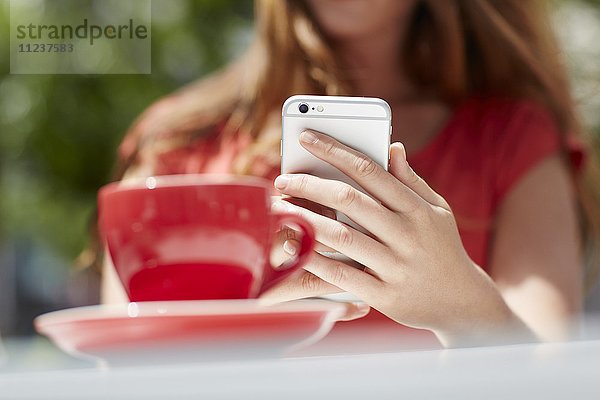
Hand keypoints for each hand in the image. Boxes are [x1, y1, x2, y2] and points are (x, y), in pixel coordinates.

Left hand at [264, 129, 523, 345]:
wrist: (462, 303)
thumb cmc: (443, 249)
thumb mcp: (437, 210)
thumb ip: (411, 180)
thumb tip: (392, 146)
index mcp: (417, 208)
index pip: (369, 170)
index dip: (334, 150)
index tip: (306, 137)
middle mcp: (407, 233)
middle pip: (349, 200)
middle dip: (310, 185)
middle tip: (282, 179)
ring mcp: (395, 265)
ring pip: (341, 236)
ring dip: (304, 220)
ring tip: (276, 210)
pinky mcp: (385, 294)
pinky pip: (342, 274)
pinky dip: (315, 259)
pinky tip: (292, 248)